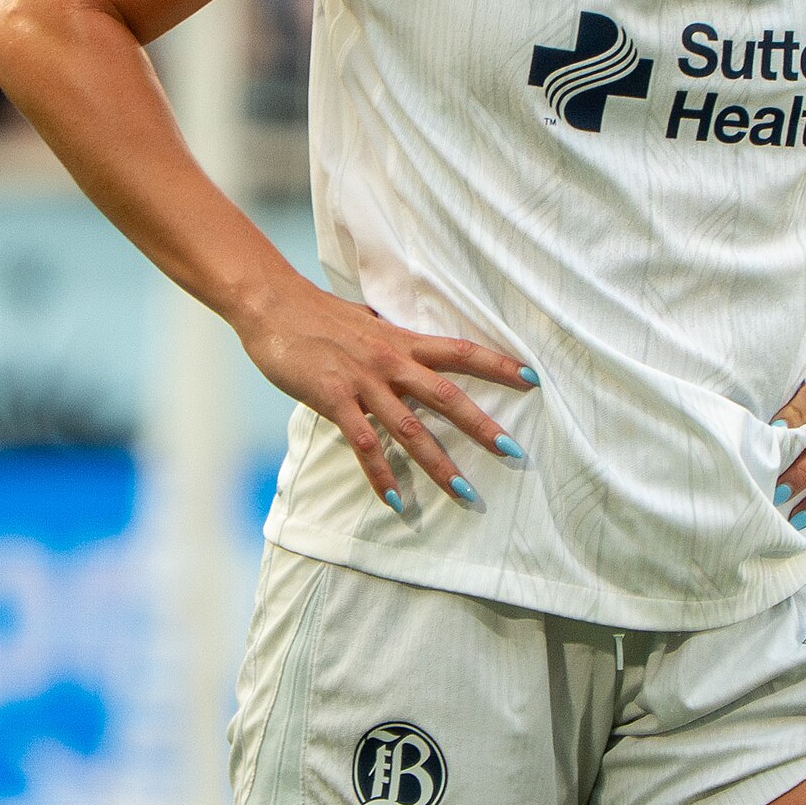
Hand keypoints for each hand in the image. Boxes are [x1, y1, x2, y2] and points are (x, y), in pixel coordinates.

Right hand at [234, 273, 532, 508]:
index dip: (498, 364)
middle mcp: (391, 362)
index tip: (533, 379)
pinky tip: (395, 500)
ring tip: (465, 492)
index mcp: (403, 341)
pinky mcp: (334, 399)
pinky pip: (363, 444)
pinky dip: (379, 474)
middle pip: (447, 397)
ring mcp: (364, 382)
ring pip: (410, 429)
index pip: (461, 351)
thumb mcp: (368, 322)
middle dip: (482, 427)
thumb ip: (394, 340)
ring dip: (439, 464)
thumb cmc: (319, 314)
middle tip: (513, 452)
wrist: (272, 304)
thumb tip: (413, 346)